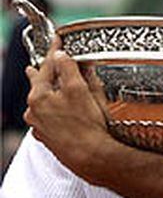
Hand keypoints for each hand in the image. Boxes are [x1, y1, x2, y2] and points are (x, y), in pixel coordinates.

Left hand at [24, 37, 113, 178]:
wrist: (92, 158)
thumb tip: (62, 55)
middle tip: (43, 62)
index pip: (47, 65)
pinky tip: (63, 110)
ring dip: (49, 91)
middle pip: (39, 84)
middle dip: (44, 72)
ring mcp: (41, 127)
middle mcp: (34, 112)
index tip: (58, 39)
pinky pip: (49, 117)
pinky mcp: (50, 139)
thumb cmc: (87, 126)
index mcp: (39, 96)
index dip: (54, 50)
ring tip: (52, 84)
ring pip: (43, 102)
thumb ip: (69, 69)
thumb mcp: (81, 89)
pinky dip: (54, 109)